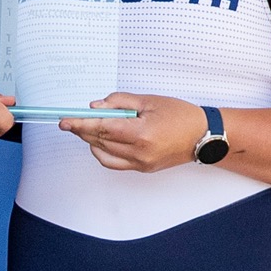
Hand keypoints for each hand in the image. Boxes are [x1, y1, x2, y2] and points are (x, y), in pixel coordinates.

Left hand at [58, 93, 205, 171]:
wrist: (205, 136)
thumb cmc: (181, 115)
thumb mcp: (149, 101)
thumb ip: (119, 102)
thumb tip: (95, 107)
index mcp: (142, 133)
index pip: (102, 128)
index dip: (80, 124)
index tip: (65, 121)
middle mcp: (140, 152)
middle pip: (99, 141)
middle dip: (83, 130)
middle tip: (73, 120)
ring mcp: (140, 163)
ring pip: (103, 153)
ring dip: (92, 140)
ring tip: (92, 127)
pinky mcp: (142, 169)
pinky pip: (113, 163)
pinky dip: (102, 151)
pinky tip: (103, 140)